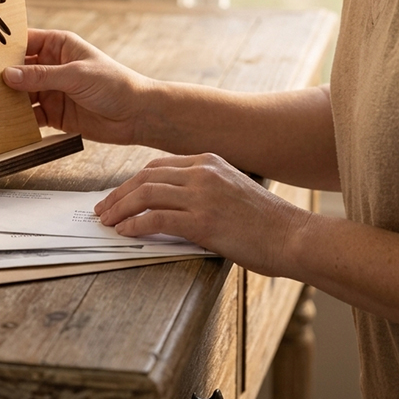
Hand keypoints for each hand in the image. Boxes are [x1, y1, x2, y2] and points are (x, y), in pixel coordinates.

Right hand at [3, 27, 152, 145]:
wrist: (136, 115)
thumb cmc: (114, 84)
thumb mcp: (75, 75)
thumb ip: (41, 77)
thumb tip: (8, 75)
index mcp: (58, 46)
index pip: (24, 42)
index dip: (3, 46)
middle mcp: (51, 67)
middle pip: (17, 69)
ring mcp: (51, 91)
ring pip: (20, 94)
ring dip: (6, 100)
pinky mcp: (54, 114)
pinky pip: (30, 116)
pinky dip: (18, 121)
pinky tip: (4, 124)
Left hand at [93, 153, 308, 275]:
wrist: (295, 237)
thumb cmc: (266, 222)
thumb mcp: (231, 191)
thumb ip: (201, 190)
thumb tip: (168, 207)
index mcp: (208, 161)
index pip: (157, 166)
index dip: (132, 181)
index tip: (118, 195)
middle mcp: (202, 172)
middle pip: (145, 177)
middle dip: (119, 194)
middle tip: (103, 209)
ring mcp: (202, 195)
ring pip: (146, 195)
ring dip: (121, 209)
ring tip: (108, 222)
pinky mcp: (202, 221)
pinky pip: (156, 219)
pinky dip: (135, 226)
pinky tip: (125, 233)